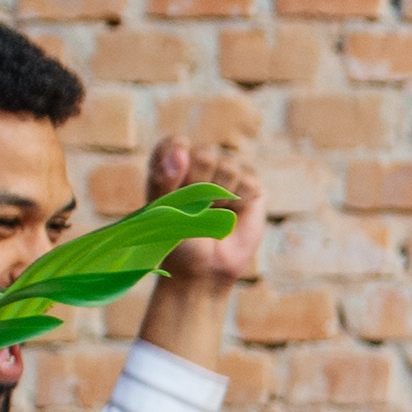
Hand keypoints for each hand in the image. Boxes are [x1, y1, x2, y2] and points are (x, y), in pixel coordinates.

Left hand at [147, 136, 265, 284]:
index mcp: (170, 164)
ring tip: (215, 213)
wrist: (205, 268)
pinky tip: (234, 212)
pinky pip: (249, 180)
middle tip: (196, 209)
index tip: (174, 187)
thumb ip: (163, 178)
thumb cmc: (177, 239)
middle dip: (199, 186)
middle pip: (203, 155)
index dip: (175, 162)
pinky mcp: (250, 186)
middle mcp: (198, 164)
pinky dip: (240, 200)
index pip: (174, 144)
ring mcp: (226, 173)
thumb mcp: (160, 209)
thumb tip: (182, 152)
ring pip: (228, 166)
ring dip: (220, 196)